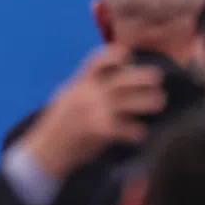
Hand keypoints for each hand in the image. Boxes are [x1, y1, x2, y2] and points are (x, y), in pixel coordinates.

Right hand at [22, 46, 164, 177]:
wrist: (46, 149)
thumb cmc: (58, 122)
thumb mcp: (67, 95)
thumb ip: (85, 84)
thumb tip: (110, 73)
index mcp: (79, 82)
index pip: (100, 59)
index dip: (118, 55)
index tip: (129, 57)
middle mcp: (90, 92)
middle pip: (127, 78)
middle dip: (147, 77)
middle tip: (157, 80)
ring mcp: (98, 110)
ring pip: (136, 101)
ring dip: (151, 102)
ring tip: (157, 103)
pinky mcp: (104, 130)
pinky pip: (133, 129)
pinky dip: (138, 132)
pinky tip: (137, 134)